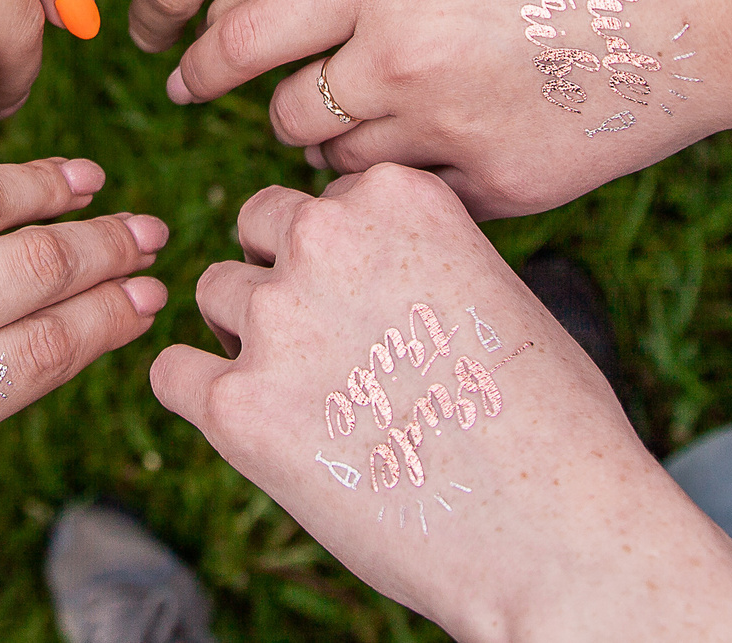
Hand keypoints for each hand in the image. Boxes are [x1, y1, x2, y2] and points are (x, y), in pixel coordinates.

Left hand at [150, 166, 731, 641]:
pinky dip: (204, 398)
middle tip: (336, 354)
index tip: (382, 313)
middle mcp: (327, 238)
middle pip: (256, 230)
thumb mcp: (489, 286)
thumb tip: (338, 259)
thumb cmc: (547, 420)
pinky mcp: (238, 405)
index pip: (324, 200)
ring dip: (248, 340)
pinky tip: (261, 430)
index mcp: (395, 196)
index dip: (344, 260)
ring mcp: (277, 320)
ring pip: (214, 296)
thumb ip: (407, 253)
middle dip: (283, 279)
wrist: (558, 534)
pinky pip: (173, 373)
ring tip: (319, 403)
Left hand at [165, 0, 731, 217]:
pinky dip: (422, 185)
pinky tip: (453, 150)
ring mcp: (449, 130)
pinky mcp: (504, 188)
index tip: (187, 73)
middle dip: (285, 106)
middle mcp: (395, 56)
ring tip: (382, 121)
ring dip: (345, 149)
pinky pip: (421, 202)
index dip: (204, 59)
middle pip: (282, 112)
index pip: (240, 33)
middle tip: (302, 96)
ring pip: (342, 164)